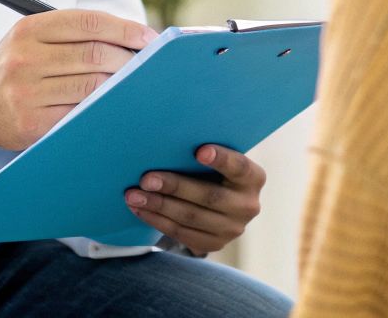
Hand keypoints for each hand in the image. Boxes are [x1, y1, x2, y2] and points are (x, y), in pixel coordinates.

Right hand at [0, 9, 157, 151]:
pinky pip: (79, 113)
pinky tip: (114, 103)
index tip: (149, 37)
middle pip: (95, 54)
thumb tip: (132, 37)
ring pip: (91, 85)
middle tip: (150, 63)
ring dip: (120, 84)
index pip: (88, 22)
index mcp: (29, 29)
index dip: (125, 29)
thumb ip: (75, 34)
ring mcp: (27, 92)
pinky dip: (102, 107)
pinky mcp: (31, 123)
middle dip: (129, 58)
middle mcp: (25, 58)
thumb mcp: (33, 39)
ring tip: (137, 83)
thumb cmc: (18, 66)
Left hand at [126, 145, 266, 255]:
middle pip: (208, 196)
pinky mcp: (214, 244)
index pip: (238, 166)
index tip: (199, 151)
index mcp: (253, 177)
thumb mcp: (219, 162)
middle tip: (146, 179)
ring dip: (158, 206)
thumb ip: (204, 156)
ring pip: (190, 217)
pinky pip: (181, 233)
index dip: (221, 159)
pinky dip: (157, 220)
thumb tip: (167, 144)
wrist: (222, 206)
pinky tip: (140, 210)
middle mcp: (248, 205)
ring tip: (134, 196)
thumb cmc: (213, 172)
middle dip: (174, 187)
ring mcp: (232, 229)